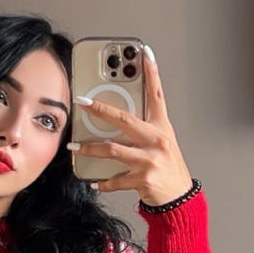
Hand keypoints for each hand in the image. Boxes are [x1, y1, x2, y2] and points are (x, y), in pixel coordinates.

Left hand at [72, 52, 192, 203]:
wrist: (179, 197)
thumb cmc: (168, 168)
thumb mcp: (162, 142)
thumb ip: (144, 129)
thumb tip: (118, 117)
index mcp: (162, 128)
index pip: (157, 95)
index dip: (152, 74)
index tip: (145, 54)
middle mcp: (156, 141)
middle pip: (124, 119)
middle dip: (100, 110)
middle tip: (82, 103)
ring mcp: (149, 160)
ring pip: (112, 149)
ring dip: (89, 149)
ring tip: (74, 147)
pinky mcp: (142, 179)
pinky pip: (115, 179)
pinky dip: (103, 181)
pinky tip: (95, 181)